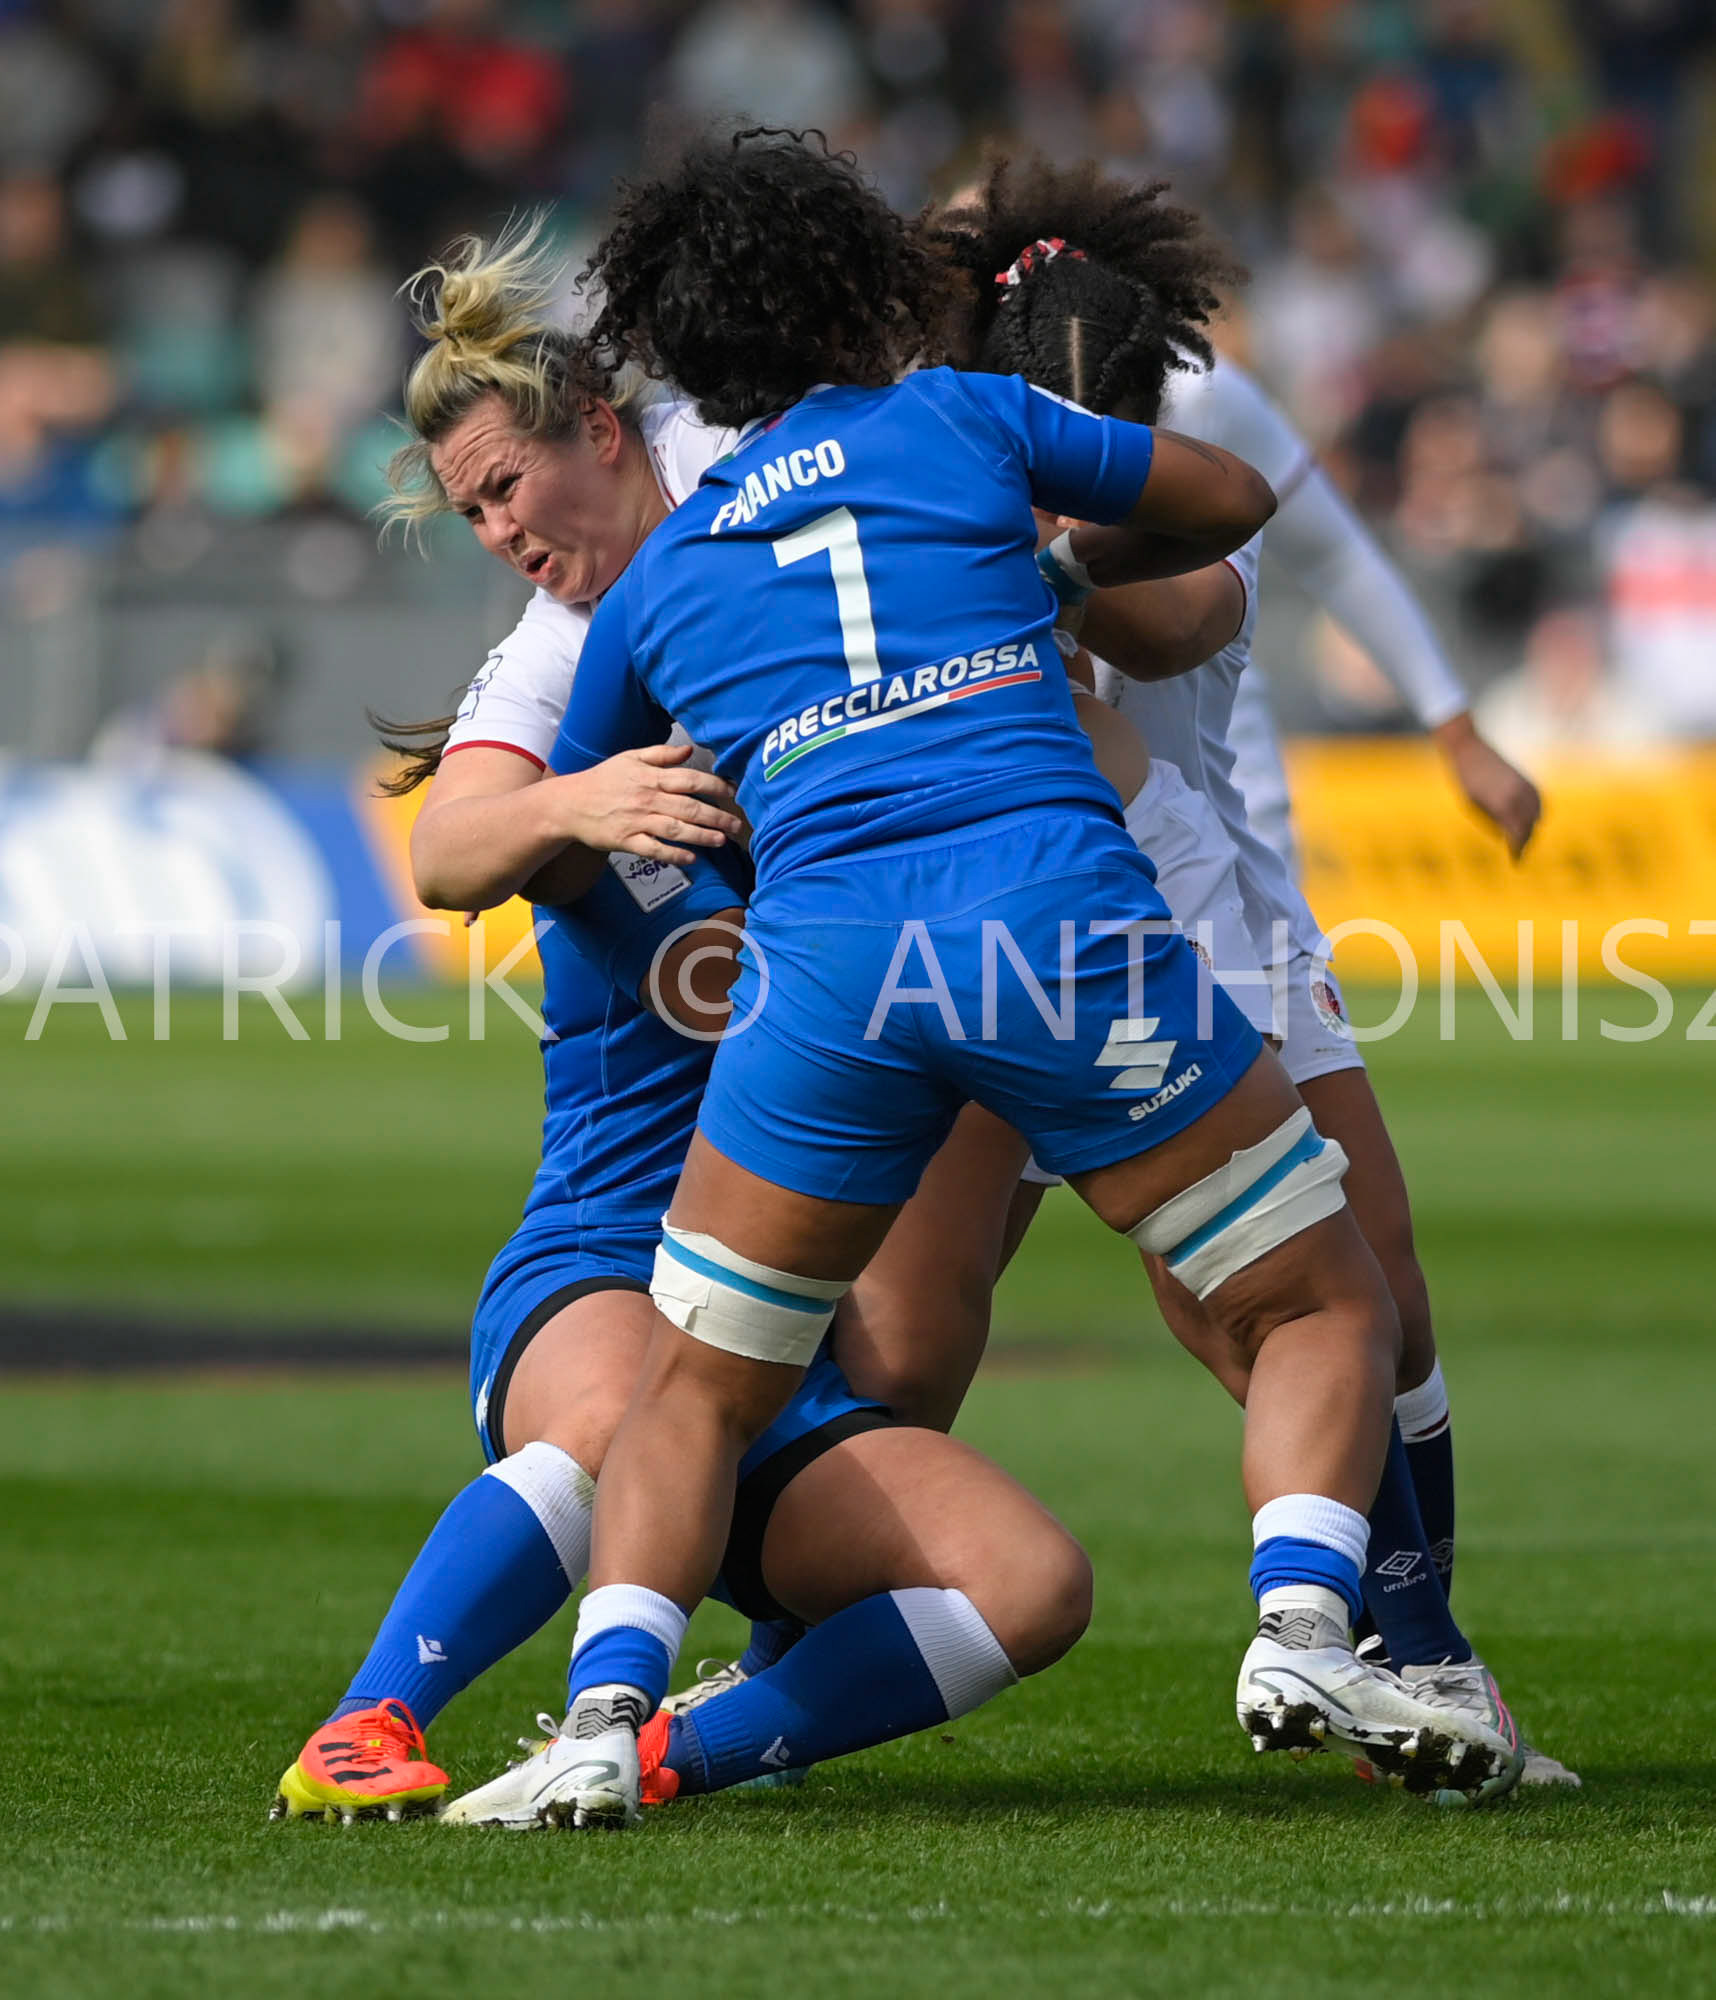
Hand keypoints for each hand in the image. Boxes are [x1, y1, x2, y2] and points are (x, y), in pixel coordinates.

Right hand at [548, 743, 742, 864]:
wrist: (569, 804)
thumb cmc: (603, 780)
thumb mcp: (630, 758)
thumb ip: (661, 754)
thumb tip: (689, 751)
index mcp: (650, 777)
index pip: (690, 780)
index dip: (715, 786)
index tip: (733, 792)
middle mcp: (647, 799)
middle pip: (689, 807)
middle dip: (717, 816)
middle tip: (737, 824)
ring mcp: (637, 821)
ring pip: (676, 829)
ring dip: (702, 836)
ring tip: (721, 840)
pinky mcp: (626, 841)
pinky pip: (654, 850)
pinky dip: (673, 854)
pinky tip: (691, 858)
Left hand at [1432, 713, 1541, 858]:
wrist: (1470, 750)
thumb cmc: (1466, 781)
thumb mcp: (1474, 807)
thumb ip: (1493, 821)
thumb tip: (1508, 835)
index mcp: (1503, 805)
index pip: (1517, 835)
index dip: (1518, 851)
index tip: (1515, 862)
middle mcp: (1518, 796)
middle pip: (1530, 828)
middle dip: (1525, 842)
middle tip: (1519, 854)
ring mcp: (1525, 786)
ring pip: (1538, 815)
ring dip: (1533, 828)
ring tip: (1523, 840)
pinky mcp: (1527, 780)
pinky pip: (1539, 802)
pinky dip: (1538, 814)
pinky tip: (1531, 821)